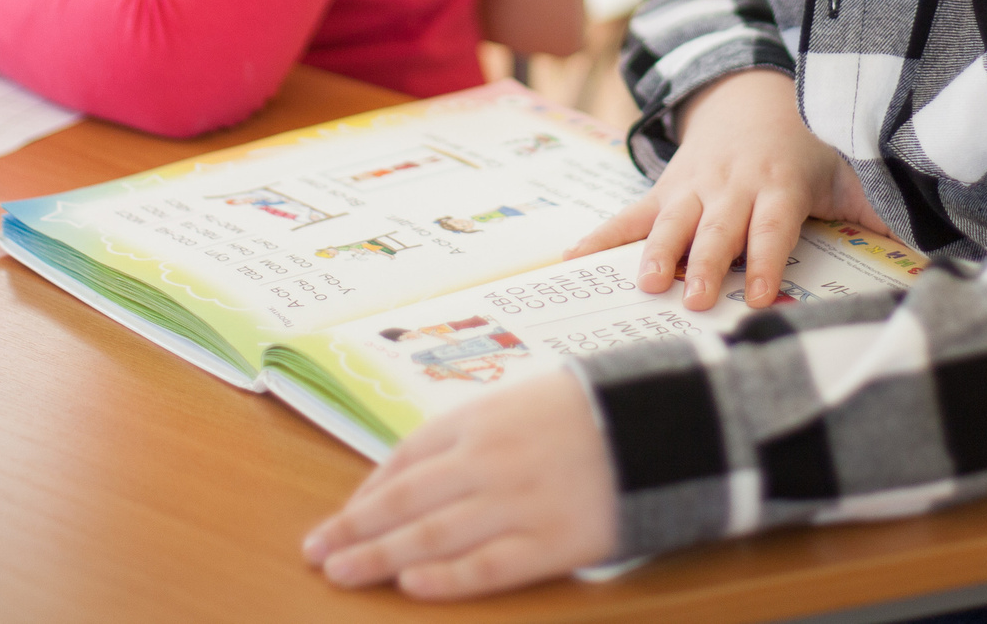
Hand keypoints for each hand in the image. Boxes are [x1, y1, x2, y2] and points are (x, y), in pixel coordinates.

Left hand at [304, 371, 614, 597]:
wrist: (669, 424)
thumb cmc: (598, 408)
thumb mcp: (527, 398)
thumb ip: (476, 431)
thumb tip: (418, 469)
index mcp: (484, 418)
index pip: (406, 458)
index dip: (368, 491)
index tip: (342, 516)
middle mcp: (490, 460)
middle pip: (405, 499)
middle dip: (355, 527)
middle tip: (317, 552)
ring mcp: (519, 503)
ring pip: (432, 536)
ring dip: (379, 558)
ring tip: (341, 574)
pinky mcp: (552, 542)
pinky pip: (487, 566)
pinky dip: (445, 579)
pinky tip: (412, 587)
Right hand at [568, 67, 888, 310]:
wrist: (751, 95)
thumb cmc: (807, 148)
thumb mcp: (845, 173)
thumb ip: (878, 210)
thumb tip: (932, 248)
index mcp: (778, 186)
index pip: (773, 226)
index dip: (768, 260)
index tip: (764, 295)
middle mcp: (733, 186)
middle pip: (718, 228)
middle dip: (707, 263)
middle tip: (696, 299)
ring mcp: (693, 187)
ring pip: (671, 220)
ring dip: (658, 253)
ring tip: (645, 284)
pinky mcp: (665, 191)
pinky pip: (629, 215)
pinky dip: (599, 237)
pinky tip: (570, 261)